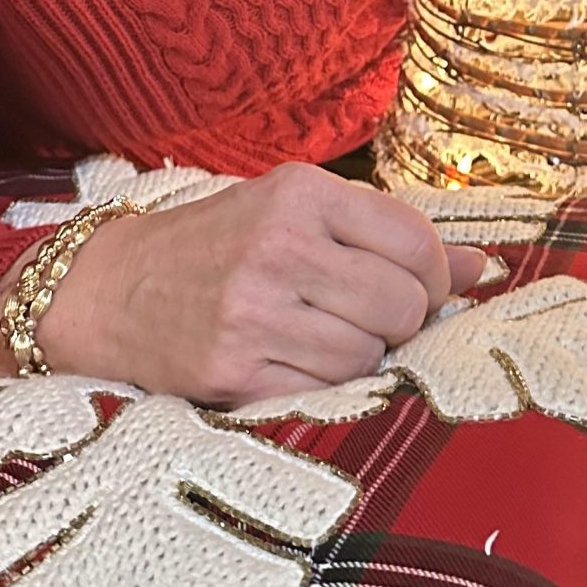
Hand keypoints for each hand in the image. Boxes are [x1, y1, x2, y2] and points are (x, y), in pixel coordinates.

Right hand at [0, 166, 487, 403]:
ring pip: (369, 356)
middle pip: (401, 305)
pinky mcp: (232, 371)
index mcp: (300, 193)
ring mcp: (253, 311)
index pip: (415, 243)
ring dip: (359, 359)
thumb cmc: (214, 248)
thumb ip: (386, 237)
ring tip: (315, 339)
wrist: (102, 292)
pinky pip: (324, 392)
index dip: (432, 280)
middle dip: (398, 324)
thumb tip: (484, 269)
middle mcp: (279, 245)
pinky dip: (321, 388)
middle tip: (362, 321)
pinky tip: (288, 364)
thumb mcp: (293, 215)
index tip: (414, 291)